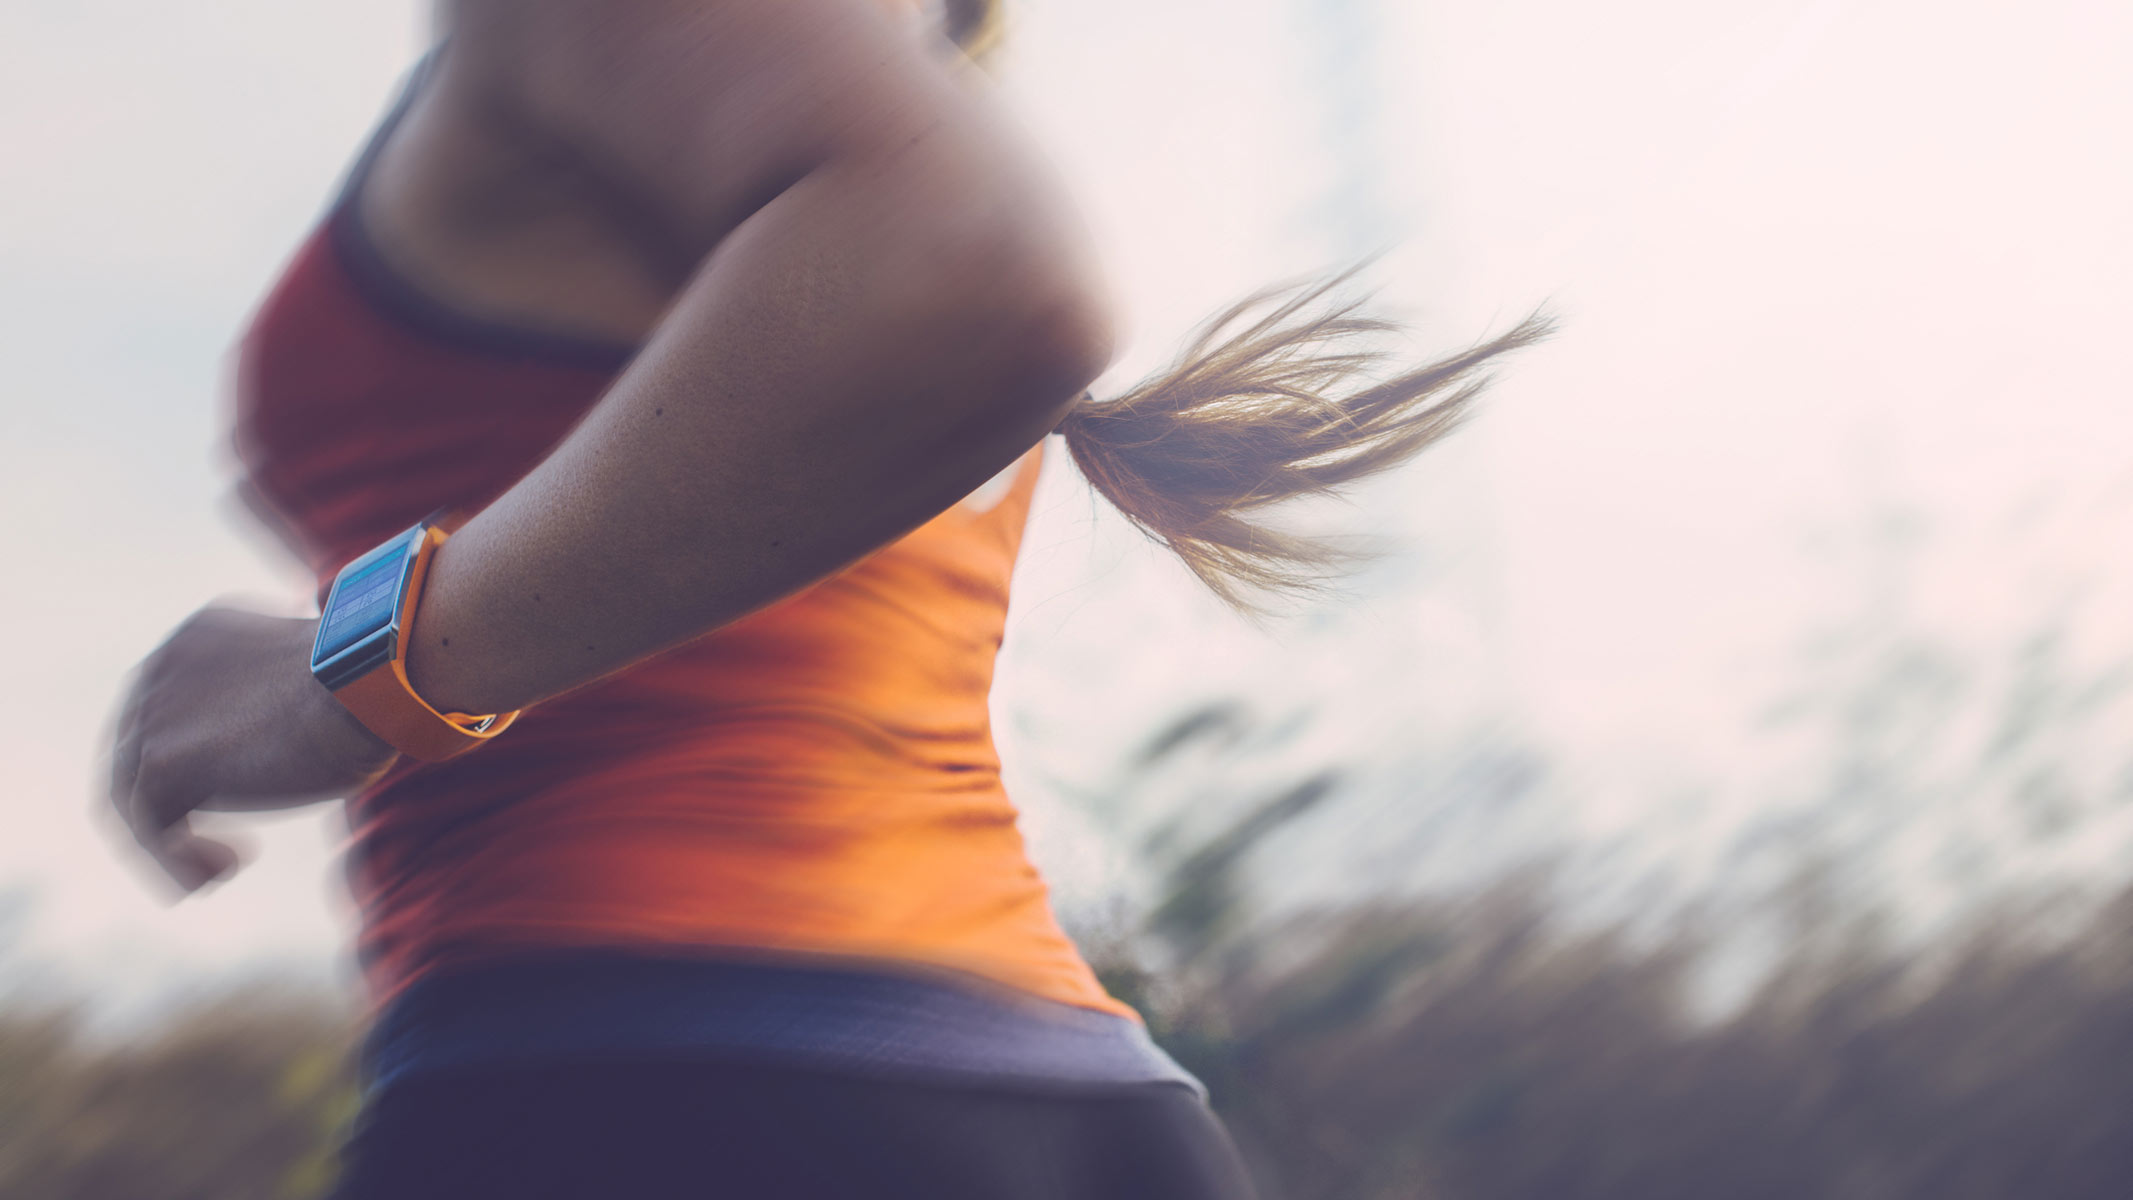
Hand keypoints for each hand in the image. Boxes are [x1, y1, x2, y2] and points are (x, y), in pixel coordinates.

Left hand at [103, 604, 399, 895]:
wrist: (373, 683)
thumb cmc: (372, 687)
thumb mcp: (311, 685)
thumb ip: (274, 705)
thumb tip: (288, 741)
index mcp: (197, 638)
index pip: (168, 706)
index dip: (198, 755)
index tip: (242, 787)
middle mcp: (162, 666)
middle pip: (135, 750)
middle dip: (171, 803)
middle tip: (216, 843)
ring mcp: (155, 713)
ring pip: (131, 794)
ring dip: (168, 841)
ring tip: (219, 870)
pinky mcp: (163, 761)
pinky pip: (149, 827)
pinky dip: (177, 861)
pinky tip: (226, 870)